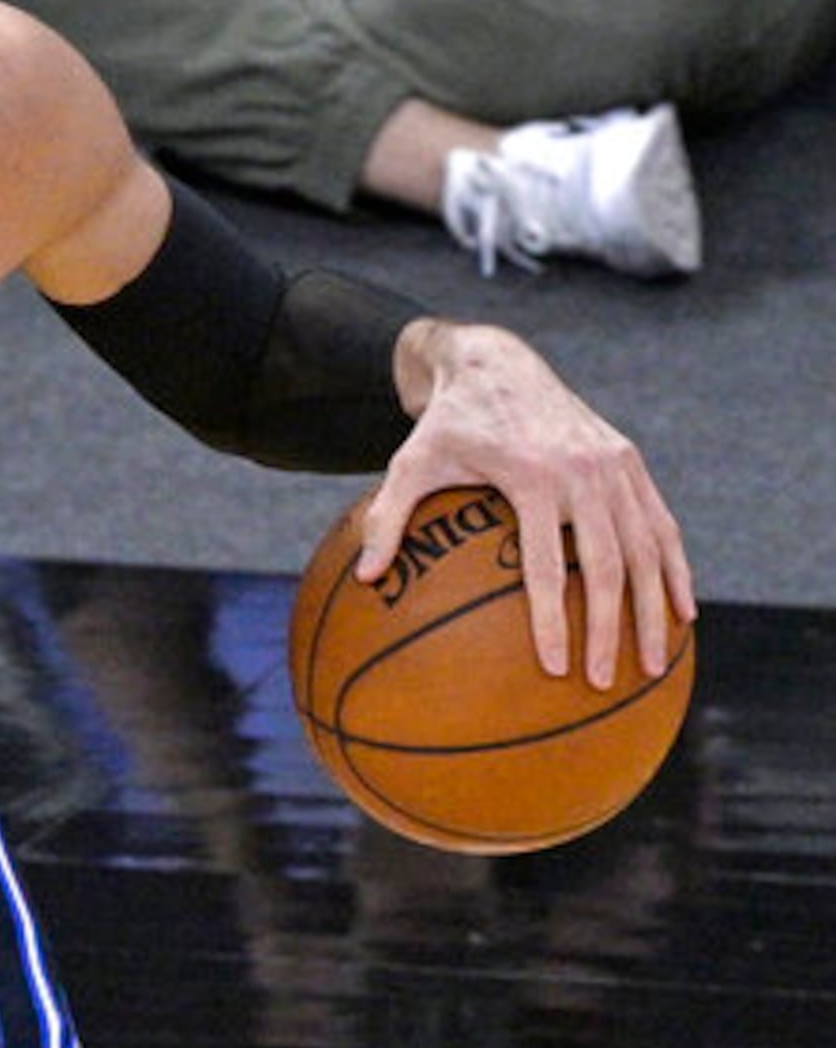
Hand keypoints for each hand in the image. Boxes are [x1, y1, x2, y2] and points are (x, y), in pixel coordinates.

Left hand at [367, 321, 692, 685]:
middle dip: (611, 629)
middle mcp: (585, 472)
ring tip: (653, 665)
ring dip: (654, 609)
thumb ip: (388, 519)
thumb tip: (365, 579)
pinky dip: (675, 569)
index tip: (554, 669)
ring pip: (647, 549)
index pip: (546, 566)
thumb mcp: (407, 464)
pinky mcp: (630, 461)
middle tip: (604, 684)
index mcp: (534, 477)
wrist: (498, 364)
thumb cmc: (445, 425)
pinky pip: (661, 524)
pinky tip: (682, 614)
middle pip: (607, 566)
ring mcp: (615, 465)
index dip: (551, 621)